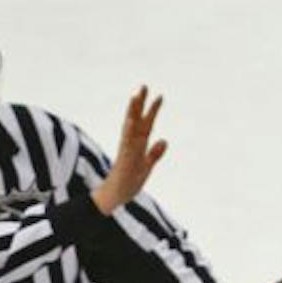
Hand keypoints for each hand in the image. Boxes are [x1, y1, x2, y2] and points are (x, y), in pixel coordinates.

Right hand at [93, 87, 167, 216]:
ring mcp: (127, 149)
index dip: (152, 110)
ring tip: (136, 97)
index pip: (146, 124)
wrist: (116, 196)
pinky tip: (132, 121)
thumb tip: (164, 141)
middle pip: (136, 119)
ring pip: (130, 127)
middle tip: (144, 86)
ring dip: (132, 112)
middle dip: (140, 103)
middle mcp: (131, 143)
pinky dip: (130, 131)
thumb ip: (155, 153)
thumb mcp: (147, 166)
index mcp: (137, 144)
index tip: (159, 96)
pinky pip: (127, 143)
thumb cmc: (130, 181)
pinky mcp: (125, 158)